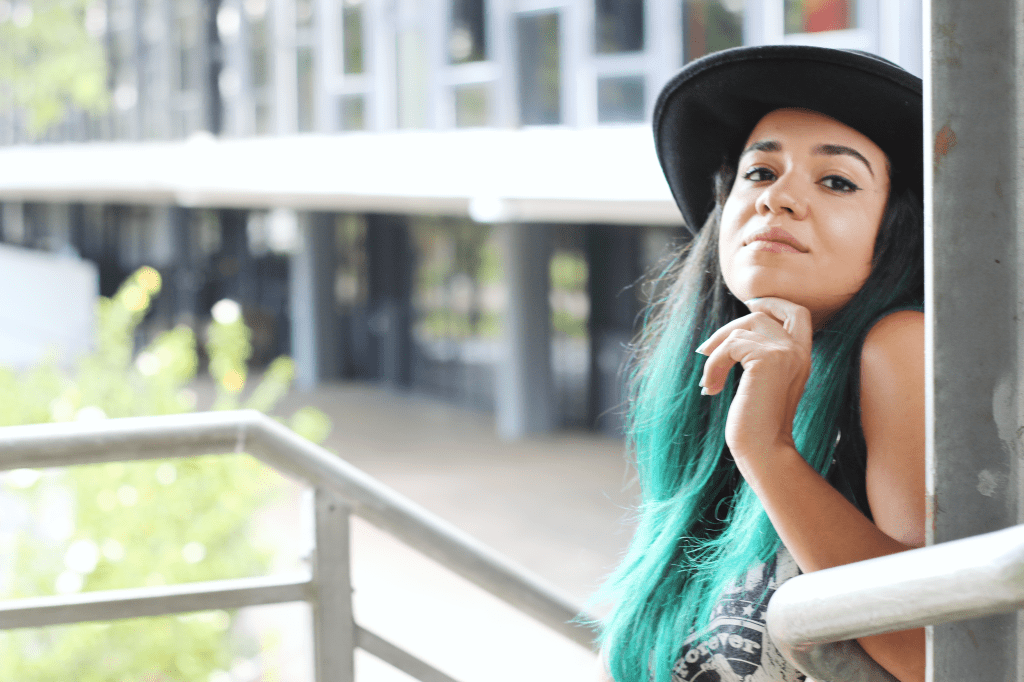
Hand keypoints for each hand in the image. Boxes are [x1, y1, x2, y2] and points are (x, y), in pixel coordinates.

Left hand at [695, 297, 812, 464]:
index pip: (797, 313)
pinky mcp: (767, 359)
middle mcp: (799, 351)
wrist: (764, 449)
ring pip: (739, 331)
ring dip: (715, 354)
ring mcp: (785, 352)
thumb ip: (760, 356)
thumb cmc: (757, 423)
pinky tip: (711, 388)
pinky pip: (729, 347)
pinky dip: (713, 365)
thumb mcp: (763, 383)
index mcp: (802, 356)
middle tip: (705, 350)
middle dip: (728, 329)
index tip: (750, 304)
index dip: (773, 303)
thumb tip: (731, 333)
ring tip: (710, 380)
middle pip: (760, 316)